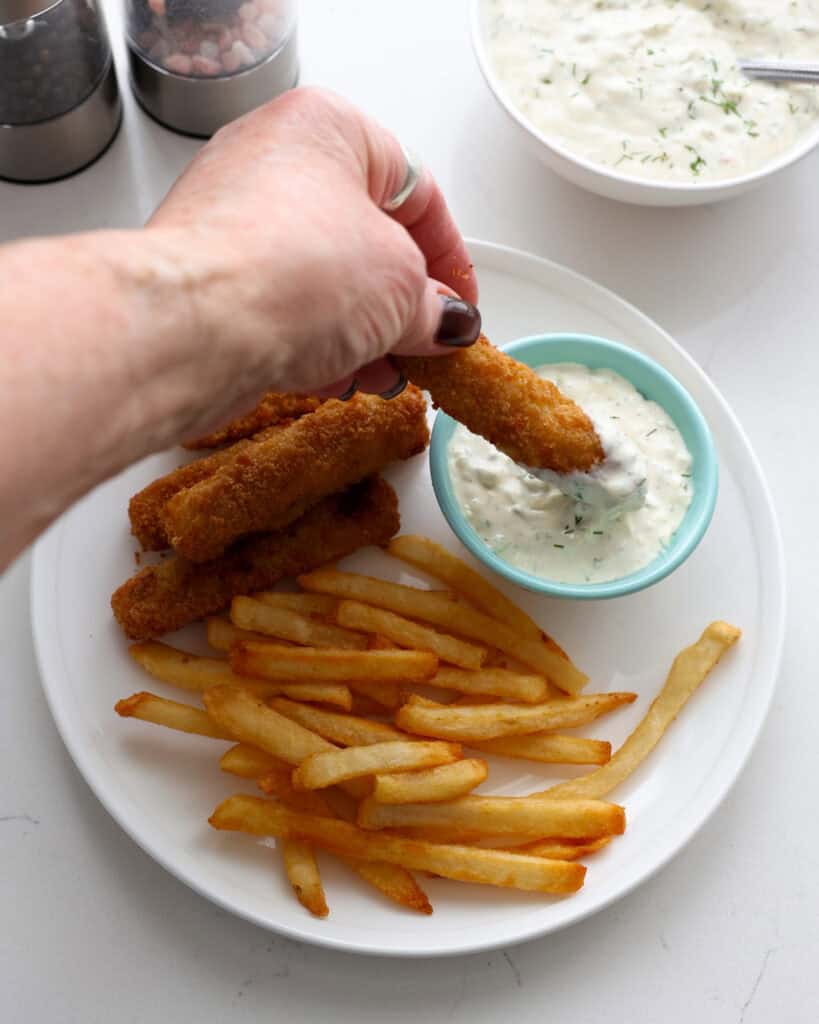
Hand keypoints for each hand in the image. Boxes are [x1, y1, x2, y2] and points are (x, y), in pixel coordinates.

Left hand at [149, 86, 479, 413]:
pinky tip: (335, 380)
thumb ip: (435, 308)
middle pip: (364, 238)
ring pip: (321, 279)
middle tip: (424, 344)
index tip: (462, 304)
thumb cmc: (288, 274)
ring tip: (383, 374)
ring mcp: (232, 219)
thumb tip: (444, 322)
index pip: (417, 191)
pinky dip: (312, 342)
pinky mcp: (208, 276)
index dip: (451, 257)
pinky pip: (279, 306)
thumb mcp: (402, 289)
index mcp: (327, 128)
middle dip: (401, 305)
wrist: (192, 329)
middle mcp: (272, 161)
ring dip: (361, 333)